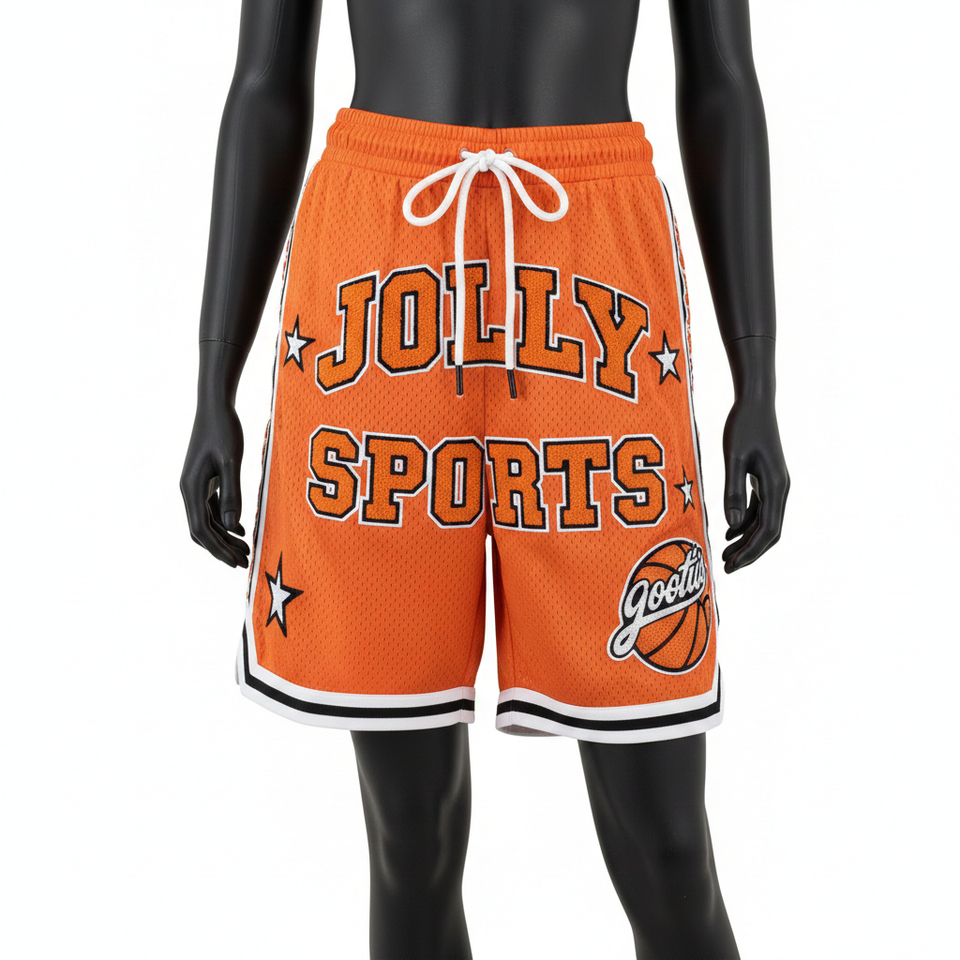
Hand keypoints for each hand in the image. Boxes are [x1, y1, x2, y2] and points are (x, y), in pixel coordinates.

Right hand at [180, 399, 249, 567]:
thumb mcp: (231, 461)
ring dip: (224, 538)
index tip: (236, 562)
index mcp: (191, 488)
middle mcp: (188, 490)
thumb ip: (232, 493)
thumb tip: (230, 526)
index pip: (201, 529)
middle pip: (202, 530)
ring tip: (246, 551)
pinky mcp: (204, 480)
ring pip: (207, 522)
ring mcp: (195, 486)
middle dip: (221, 549)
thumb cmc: (224, 429)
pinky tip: (241, 529)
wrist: (215, 405)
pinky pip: (211, 509)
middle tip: (245, 562)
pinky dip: (224, 522)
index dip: (218, 549)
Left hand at [721, 397, 788, 572]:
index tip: (732, 566)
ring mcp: (774, 485)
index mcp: (776, 486)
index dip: (750, 551)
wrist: (756, 402)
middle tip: (728, 568)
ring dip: (746, 540)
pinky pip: (758, 510)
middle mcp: (780, 489)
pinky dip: (745, 523)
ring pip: (764, 522)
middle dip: (750, 552)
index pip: (767, 530)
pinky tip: (728, 532)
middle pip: (769, 532)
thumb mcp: (733, 458)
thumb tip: (731, 525)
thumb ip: (733, 490)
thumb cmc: (743, 426)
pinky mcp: (765, 479)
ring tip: (725, 555)